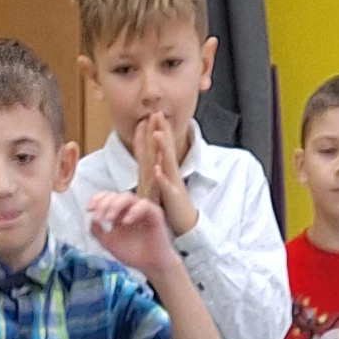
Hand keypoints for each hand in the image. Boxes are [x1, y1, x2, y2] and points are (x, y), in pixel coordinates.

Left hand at [80, 187, 179, 282]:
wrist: (150, 265)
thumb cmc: (132, 254)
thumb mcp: (109, 244)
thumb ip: (98, 232)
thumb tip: (91, 220)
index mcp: (119, 213)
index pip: (107, 198)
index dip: (96, 199)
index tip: (89, 209)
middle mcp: (129, 208)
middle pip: (115, 195)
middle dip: (104, 205)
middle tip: (99, 219)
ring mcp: (142, 210)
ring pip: (128, 197)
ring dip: (116, 206)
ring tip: (109, 219)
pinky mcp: (154, 214)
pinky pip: (144, 205)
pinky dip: (133, 211)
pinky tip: (125, 222)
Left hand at [130, 105, 198, 234]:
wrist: (187, 225)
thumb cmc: (174, 206)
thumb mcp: (164, 185)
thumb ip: (160, 170)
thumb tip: (154, 158)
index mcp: (167, 171)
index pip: (161, 147)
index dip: (157, 130)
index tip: (152, 113)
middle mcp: (171, 174)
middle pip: (166, 149)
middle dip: (162, 130)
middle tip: (157, 112)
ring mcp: (173, 185)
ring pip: (168, 164)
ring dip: (163, 148)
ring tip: (157, 133)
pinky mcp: (172, 200)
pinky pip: (166, 188)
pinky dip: (162, 178)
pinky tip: (157, 169)